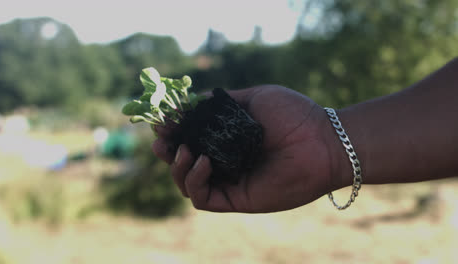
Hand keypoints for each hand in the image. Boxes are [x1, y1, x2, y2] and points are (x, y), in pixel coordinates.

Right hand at [153, 85, 341, 212]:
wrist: (323, 140)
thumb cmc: (293, 115)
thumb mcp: (253, 98)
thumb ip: (221, 101)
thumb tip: (191, 100)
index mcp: (228, 139)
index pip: (190, 139)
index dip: (172, 132)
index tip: (161, 120)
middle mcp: (226, 161)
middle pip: (183, 163)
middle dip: (166, 152)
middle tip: (159, 140)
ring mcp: (230, 181)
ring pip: (188, 183)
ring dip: (177, 167)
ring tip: (185, 150)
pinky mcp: (237, 199)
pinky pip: (203, 198)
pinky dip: (195, 180)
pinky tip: (203, 161)